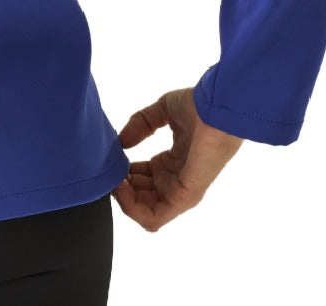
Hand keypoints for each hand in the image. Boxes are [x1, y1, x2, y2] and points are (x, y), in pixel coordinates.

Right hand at [111, 87, 242, 231]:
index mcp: (172, 162)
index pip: (140, 178)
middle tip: (108, 171)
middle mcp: (175, 180)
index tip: (109, 159)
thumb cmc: (198, 107)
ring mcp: (180, 191)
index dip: (122, 171)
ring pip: (144, 212)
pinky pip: (154, 217)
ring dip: (123, 200)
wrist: (218, 108)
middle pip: (140, 197)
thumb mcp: (162, 111)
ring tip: (113, 179)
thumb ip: (141, 124)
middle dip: (119, 187)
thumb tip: (121, 142)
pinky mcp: (184, 197)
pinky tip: (121, 186)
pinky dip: (131, 207)